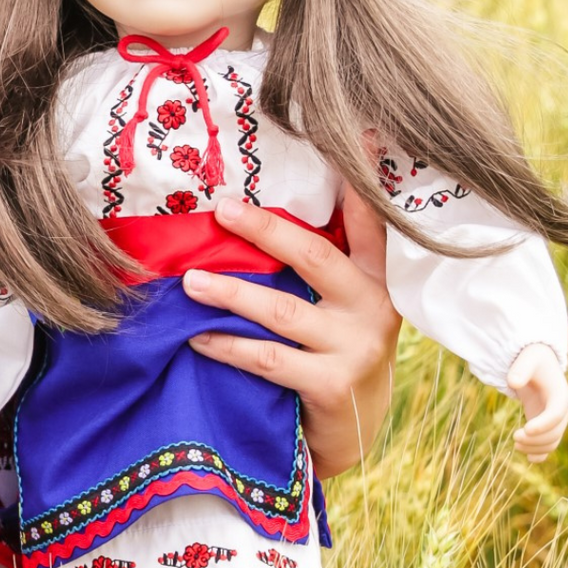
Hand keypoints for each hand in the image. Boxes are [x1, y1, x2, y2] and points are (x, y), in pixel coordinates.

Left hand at [183, 192, 400, 478]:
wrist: (354, 433)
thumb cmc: (336, 356)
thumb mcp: (342, 309)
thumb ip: (320, 269)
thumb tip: (256, 215)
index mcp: (377, 281)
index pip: (370, 224)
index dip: (363, 182)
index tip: (361, 133)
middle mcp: (373, 308)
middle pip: (316, 256)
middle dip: (267, 230)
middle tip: (223, 208)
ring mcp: (355, 348)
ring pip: (283, 311)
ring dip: (231, 294)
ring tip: (190, 281)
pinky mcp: (331, 385)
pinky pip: (268, 359)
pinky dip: (227, 345)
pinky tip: (197, 336)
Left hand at [507, 343, 567, 458]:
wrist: (538, 365)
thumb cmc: (532, 360)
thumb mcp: (527, 359)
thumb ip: (521, 368)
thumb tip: (512, 383)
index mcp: (560, 395)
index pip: (556, 414)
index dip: (543, 424)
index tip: (525, 430)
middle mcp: (562, 410)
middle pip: (555, 432)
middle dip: (536, 439)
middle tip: (515, 438)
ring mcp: (555, 420)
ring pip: (552, 442)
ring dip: (535, 448)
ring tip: (515, 445)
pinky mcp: (546, 425)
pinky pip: (548, 445)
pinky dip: (540, 454)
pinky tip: (528, 458)